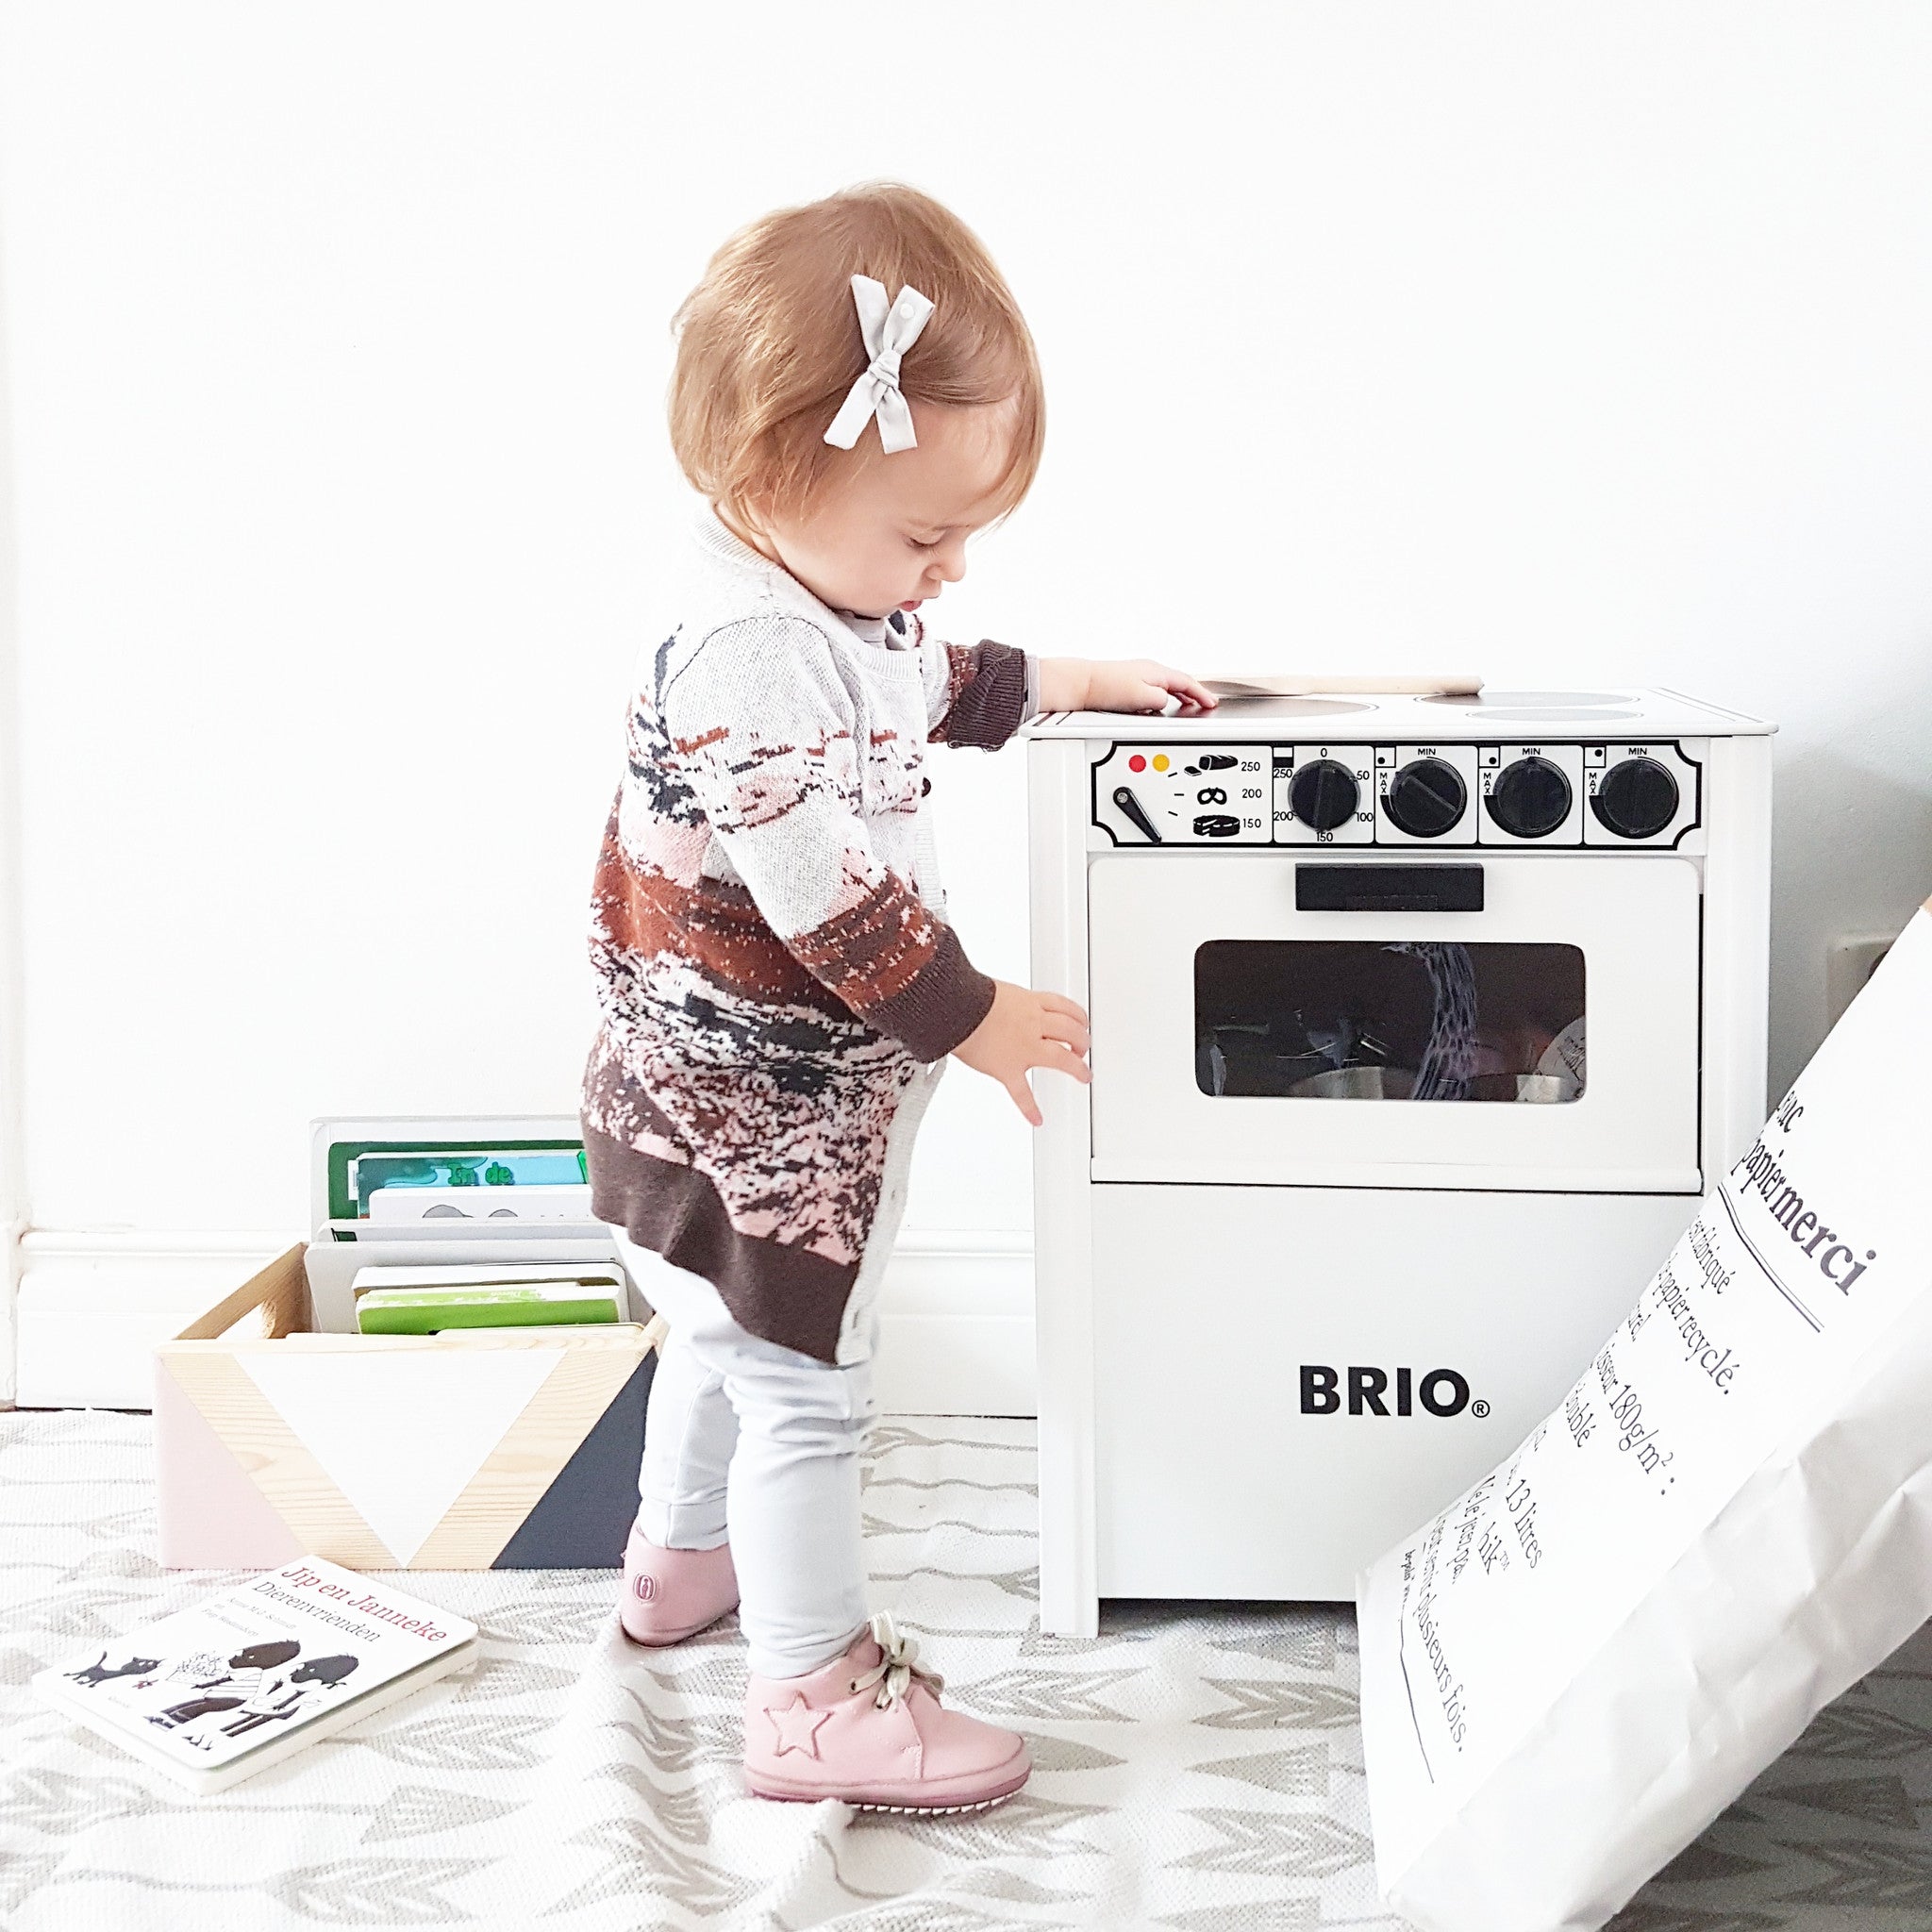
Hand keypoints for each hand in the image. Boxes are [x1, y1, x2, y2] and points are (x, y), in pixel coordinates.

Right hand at [952, 980, 1090, 1125]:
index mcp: (1031, 1003)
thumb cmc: (969, 997)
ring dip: (1077, 1067)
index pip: (1066, 1008)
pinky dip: (1030, 1108)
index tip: (1081, 1024)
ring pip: (1061, 1058)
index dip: (1078, 1017)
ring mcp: (1023, 1048)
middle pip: (1072, 1031)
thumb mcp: (1000, 992)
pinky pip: (1022, 1093)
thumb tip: (1010, 1005)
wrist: (954, 1008)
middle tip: (1082, 1049)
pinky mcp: (1007, 1068)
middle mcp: (1032, 1025)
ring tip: (1082, 1074)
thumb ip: (1013, 1002)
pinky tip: (1037, 1118)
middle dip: (1082, 1041)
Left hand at [1038, 657, 1216, 715]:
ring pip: (1164, 686)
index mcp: (1156, 671)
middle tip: (1203, 703)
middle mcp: (1148, 670)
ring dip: (1177, 696)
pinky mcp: (1125, 684)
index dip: (1202, 694)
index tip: (1212, 702)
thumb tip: (1167, 704)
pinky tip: (1157, 706)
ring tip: (1185, 705)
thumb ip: (1162, 702)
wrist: (1080, 685)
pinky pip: (1151, 690)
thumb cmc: (1106, 688)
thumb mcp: (1143, 699)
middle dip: (1192, 694)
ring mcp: (1137, 675)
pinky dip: (1161, 698)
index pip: (1187, 682)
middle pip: (1178, 683)